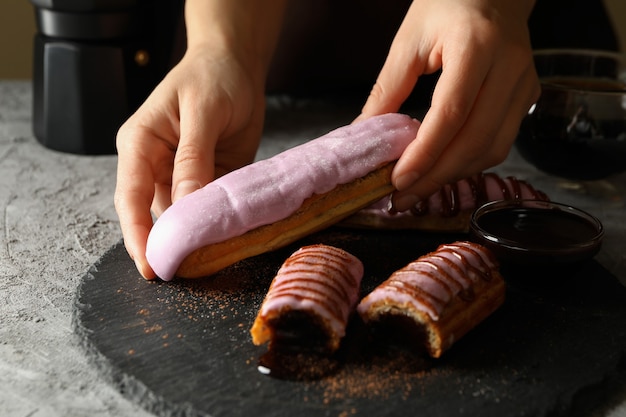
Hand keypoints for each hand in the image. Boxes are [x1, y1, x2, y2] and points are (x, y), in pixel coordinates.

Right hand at [114, 45, 264, 278]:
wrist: (236, 65)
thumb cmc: (212, 77)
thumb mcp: (203, 112)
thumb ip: (194, 158)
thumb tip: (187, 204)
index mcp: (140, 144)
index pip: (130, 197)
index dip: (138, 235)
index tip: (151, 267)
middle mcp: (154, 164)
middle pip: (152, 214)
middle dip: (166, 244)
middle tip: (185, 274)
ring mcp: (180, 175)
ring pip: (181, 216)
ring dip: (195, 236)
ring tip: (210, 260)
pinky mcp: (205, 179)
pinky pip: (207, 208)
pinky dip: (215, 223)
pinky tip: (226, 238)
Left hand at [357, 0, 539, 210]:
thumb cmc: (447, 5)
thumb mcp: (408, 41)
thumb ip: (387, 90)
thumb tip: (364, 135)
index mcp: (476, 46)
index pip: (451, 113)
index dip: (425, 153)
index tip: (398, 180)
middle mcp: (509, 66)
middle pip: (476, 139)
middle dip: (436, 176)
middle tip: (403, 197)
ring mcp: (524, 83)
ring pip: (494, 148)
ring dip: (454, 175)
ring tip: (419, 188)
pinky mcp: (528, 95)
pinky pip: (501, 141)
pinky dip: (470, 162)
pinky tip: (444, 169)